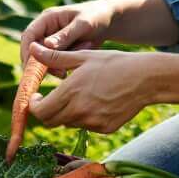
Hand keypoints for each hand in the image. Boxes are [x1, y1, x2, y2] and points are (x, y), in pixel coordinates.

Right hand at [20, 0, 115, 73]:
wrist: (109, 21)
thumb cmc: (96, 16)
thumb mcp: (83, 24)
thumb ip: (65, 35)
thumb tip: (46, 45)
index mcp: (47, 18)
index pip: (29, 36)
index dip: (28, 52)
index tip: (33, 67)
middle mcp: (46, 30)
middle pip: (34, 51)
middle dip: (44, 63)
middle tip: (61, 73)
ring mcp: (51, 42)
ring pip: (45, 60)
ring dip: (58, 65)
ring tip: (77, 60)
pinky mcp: (59, 52)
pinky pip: (56, 63)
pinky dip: (66, 66)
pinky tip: (79, 61)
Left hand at [23, 46, 154, 133]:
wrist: (146, 79)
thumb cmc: (113, 63)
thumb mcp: (83, 56)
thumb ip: (55, 57)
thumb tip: (33, 49)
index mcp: (70, 92)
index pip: (40, 111)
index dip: (34, 106)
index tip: (38, 97)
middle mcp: (79, 111)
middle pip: (50, 122)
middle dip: (46, 112)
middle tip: (51, 99)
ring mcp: (93, 122)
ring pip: (68, 123)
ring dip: (66, 113)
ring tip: (80, 95)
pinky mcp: (105, 128)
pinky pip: (86, 126)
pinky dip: (85, 117)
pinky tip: (97, 101)